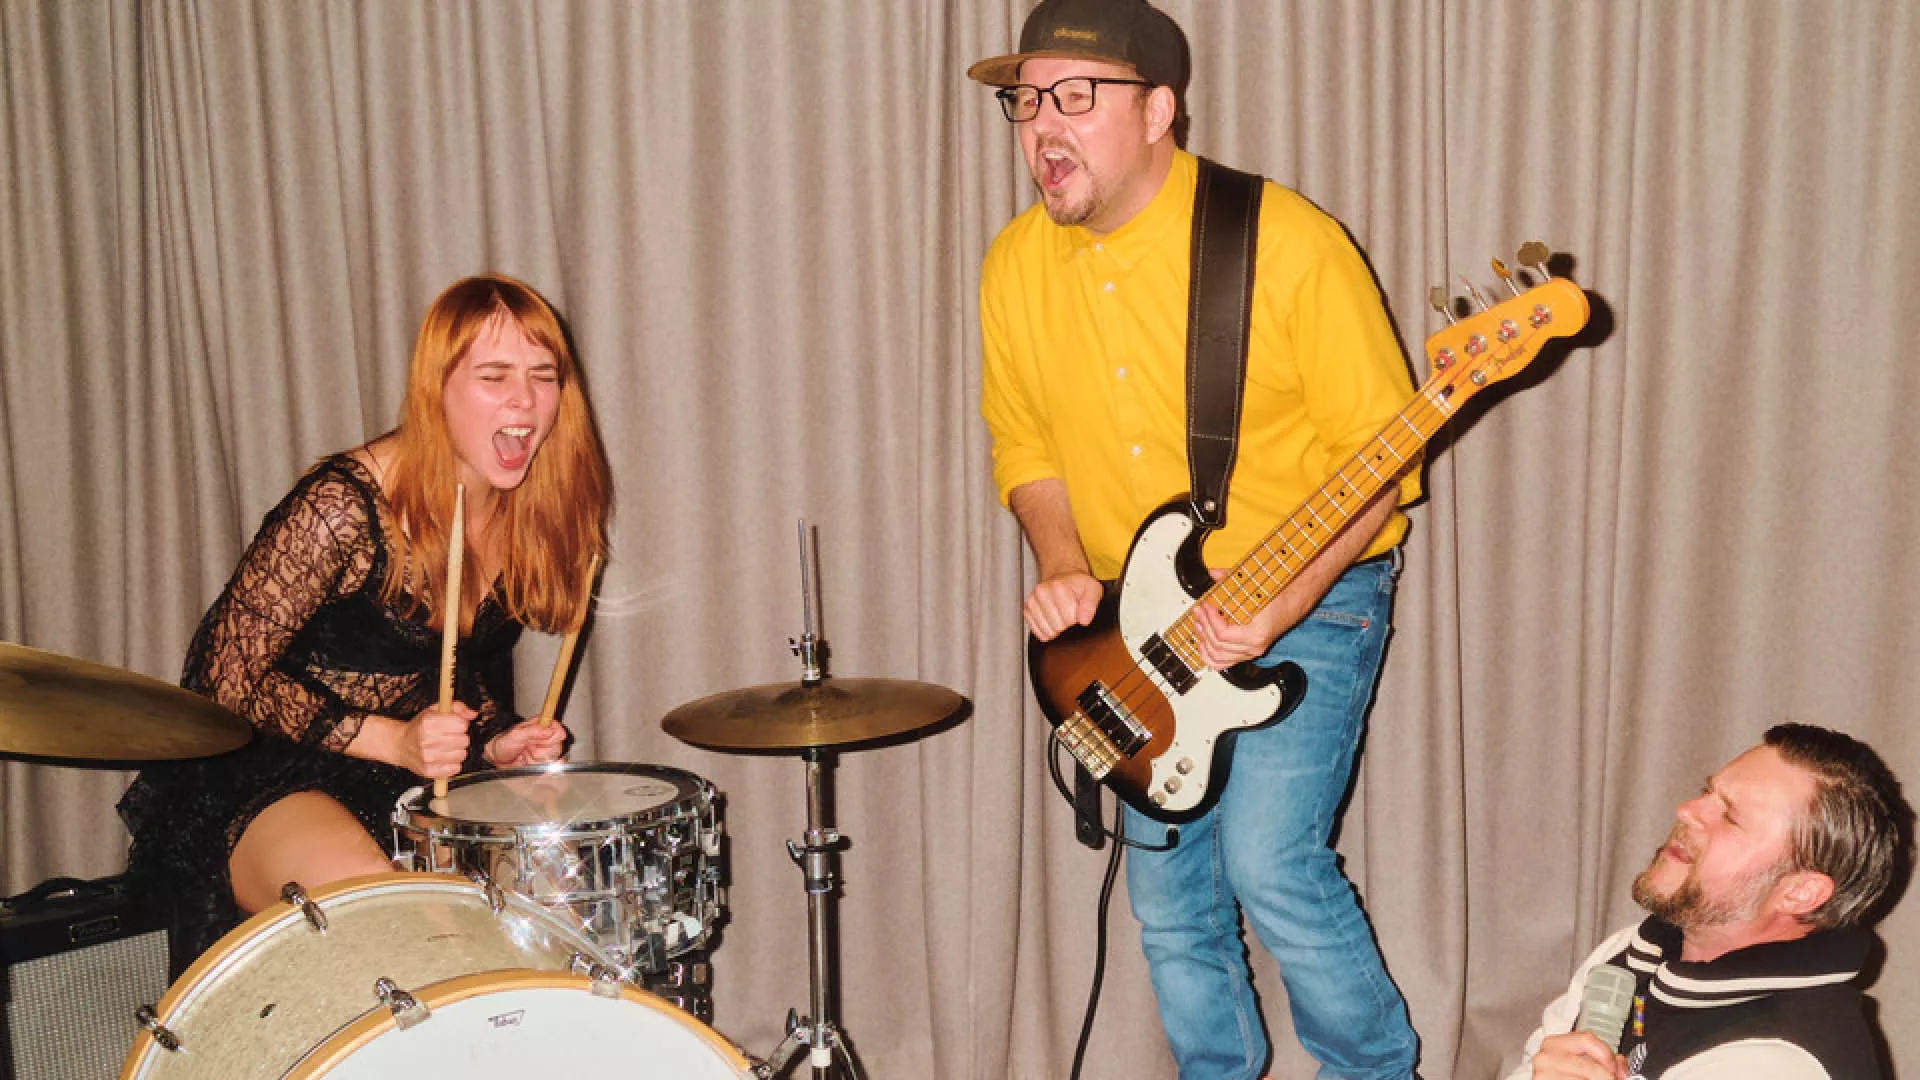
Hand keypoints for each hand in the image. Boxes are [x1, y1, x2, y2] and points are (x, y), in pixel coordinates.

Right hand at [398, 702, 474, 778]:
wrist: (400, 744)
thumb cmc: (419, 727)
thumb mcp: (435, 709)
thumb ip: (457, 707)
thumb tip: (472, 714)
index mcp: (429, 722)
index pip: (462, 724)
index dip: (460, 724)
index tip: (454, 725)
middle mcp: (427, 740)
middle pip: (464, 740)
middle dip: (460, 737)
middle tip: (450, 737)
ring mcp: (428, 757)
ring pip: (462, 754)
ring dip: (457, 751)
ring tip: (446, 747)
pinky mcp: (429, 771)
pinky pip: (455, 768)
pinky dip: (453, 764)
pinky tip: (444, 758)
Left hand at [485, 718, 568, 766]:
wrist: (497, 759)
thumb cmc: (504, 743)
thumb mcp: (516, 734)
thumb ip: (533, 731)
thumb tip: (548, 730)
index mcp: (538, 725)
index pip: (555, 725)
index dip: (556, 731)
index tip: (549, 737)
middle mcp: (544, 736)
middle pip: (558, 740)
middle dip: (547, 746)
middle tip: (534, 747)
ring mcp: (544, 749)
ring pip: (555, 753)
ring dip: (543, 756)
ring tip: (530, 755)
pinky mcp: (542, 760)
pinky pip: (551, 763)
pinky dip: (544, 764)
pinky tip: (533, 762)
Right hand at [1024, 571, 1102, 641]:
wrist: (1062, 576)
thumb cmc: (1078, 584)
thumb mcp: (1093, 588)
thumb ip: (1091, 604)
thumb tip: (1084, 621)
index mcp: (1057, 587)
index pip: (1069, 619)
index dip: (1076, 619)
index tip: (1077, 610)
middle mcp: (1041, 593)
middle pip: (1057, 627)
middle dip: (1067, 624)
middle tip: (1069, 612)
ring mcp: (1031, 602)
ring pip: (1047, 632)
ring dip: (1057, 629)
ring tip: (1061, 615)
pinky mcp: (1026, 610)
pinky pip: (1038, 633)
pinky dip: (1047, 631)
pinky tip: (1052, 620)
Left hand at [1189, 569, 1312, 669]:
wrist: (1294, 602)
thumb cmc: (1278, 595)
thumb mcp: (1253, 585)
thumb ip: (1231, 579)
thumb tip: (1213, 573)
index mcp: (1256, 634)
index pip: (1223, 634)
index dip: (1210, 620)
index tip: (1205, 605)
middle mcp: (1254, 647)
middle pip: (1218, 646)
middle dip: (1204, 627)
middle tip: (1198, 611)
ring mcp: (1251, 652)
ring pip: (1219, 658)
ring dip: (1204, 641)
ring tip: (1198, 625)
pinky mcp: (1248, 652)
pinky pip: (1225, 663)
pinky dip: (1210, 656)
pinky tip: (1202, 645)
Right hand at [1529, 1033, 1628, 1079]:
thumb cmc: (1561, 1075)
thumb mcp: (1578, 1060)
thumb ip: (1601, 1058)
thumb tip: (1622, 1067)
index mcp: (1554, 1043)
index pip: (1587, 1039)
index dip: (1608, 1056)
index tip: (1617, 1069)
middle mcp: (1546, 1057)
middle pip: (1590, 1066)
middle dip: (1607, 1077)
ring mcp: (1544, 1074)